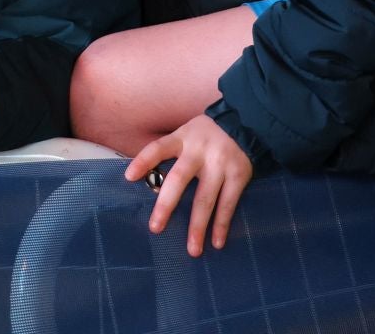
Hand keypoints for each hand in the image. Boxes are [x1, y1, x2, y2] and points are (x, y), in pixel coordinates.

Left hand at [124, 114, 253, 256]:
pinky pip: (228, 204)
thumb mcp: (187, 134)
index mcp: (182, 138)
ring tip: (192, 250)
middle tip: (155, 228)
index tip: (128, 177)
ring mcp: (219, 164)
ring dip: (198, 226)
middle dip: (166, 205)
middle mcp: (199, 150)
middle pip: (179, 179)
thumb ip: (172, 153)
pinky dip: (221, 224)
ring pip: (205, 198)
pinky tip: (216, 242)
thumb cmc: (206, 136)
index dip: (143, 161)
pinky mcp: (238, 175)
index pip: (158, 148)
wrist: (246, 124)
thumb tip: (148, 183)